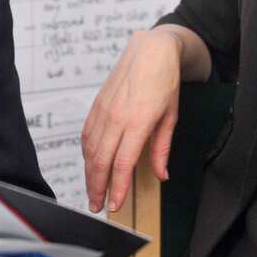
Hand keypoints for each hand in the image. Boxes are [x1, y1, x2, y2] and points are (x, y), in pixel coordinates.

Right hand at [81, 27, 183, 212]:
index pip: (122, 163)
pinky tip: (90, 164)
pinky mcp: (97, 104)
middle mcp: (117, 117)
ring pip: (90, 149)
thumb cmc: (165, 81)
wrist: (150, 50)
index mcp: (138, 121)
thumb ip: (162, 148)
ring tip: (92, 191)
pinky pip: (87, 134)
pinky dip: (86, 153)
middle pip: (100, 160)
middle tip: (96, 206)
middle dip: (97, 187)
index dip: (116, 188)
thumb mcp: (171, 116)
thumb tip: (162, 175)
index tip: (115, 205)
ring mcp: (104, 110)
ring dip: (89, 173)